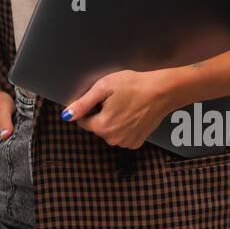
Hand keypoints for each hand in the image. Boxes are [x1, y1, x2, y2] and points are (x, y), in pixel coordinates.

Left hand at [60, 68, 179, 148]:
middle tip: (114, 100)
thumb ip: (83, 103)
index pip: (83, 121)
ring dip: (113, 121)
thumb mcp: (103, 88)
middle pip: (97, 127)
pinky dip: (124, 126)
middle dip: (101, 114)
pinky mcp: (136, 142)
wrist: (161, 91)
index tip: (101, 99)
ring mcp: (126, 142)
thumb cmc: (134, 86)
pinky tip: (132, 114)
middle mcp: (113, 139)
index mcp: (102, 126)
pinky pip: (122, 135)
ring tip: (125, 105)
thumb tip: (67, 115)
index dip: (89, 109)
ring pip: (110, 131)